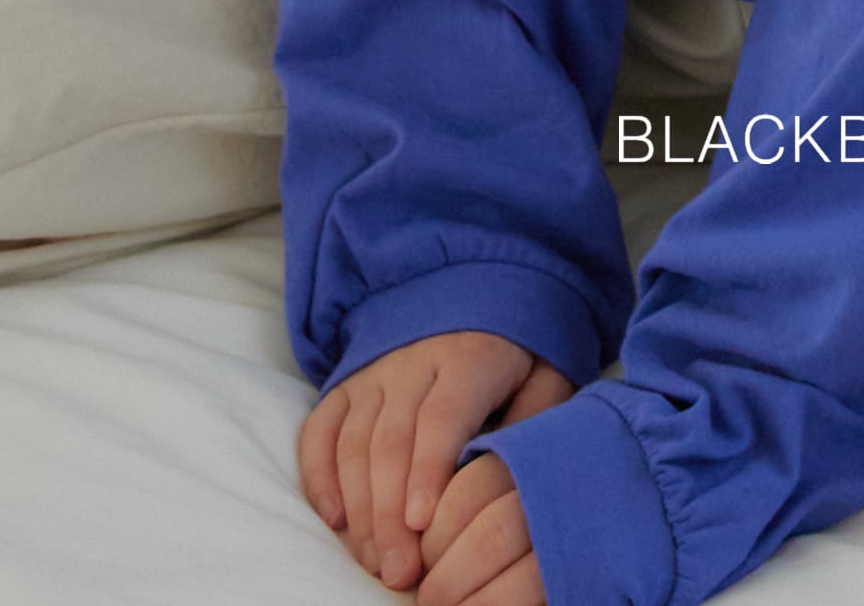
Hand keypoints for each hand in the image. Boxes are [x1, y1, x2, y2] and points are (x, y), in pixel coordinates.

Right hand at [298, 330, 571, 597]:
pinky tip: (334, 520)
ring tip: (374, 560)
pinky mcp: (345, 385)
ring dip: (359, 507)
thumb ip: (536, 416)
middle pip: (392, 441)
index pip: (442, 417)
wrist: (471, 292)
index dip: (429, 470)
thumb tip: (516, 468)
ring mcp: (373, 374)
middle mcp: (412, 362)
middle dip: (391, 513)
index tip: (423, 523)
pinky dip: (320, 475)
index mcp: (467, 358)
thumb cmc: (513, 355)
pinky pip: (320, 430)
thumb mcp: (543, 373)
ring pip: (354, 442)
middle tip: (399, 571)